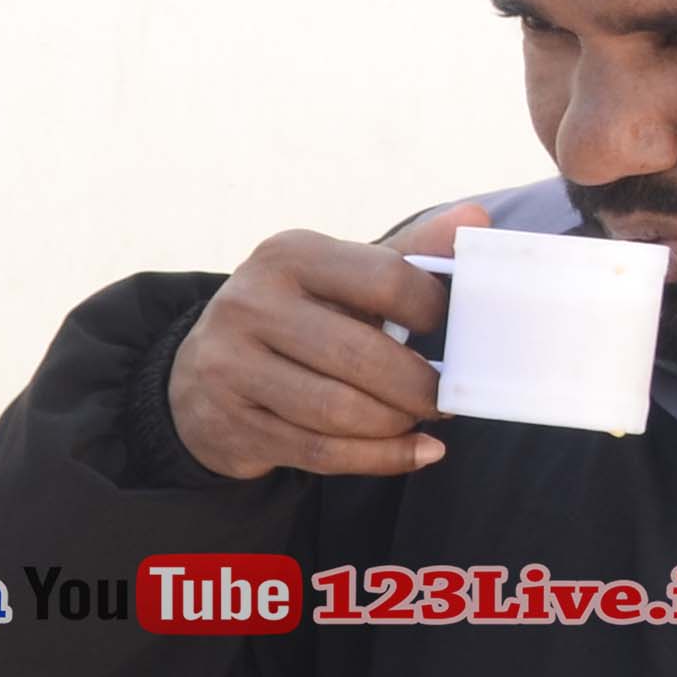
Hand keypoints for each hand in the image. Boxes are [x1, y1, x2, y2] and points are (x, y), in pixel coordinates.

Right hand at [165, 202, 491, 481]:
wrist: (201, 375)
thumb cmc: (294, 320)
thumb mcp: (339, 278)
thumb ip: (406, 253)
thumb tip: (475, 218)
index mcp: (287, 255)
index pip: (387, 280)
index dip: (435, 312)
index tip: (450, 333)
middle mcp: (249, 304)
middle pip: (363, 355)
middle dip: (420, 386)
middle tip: (444, 397)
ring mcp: (230, 366)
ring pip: (340, 411)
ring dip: (397, 423)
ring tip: (417, 419)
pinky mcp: (229, 423)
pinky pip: (321, 451)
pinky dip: (382, 458)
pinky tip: (416, 452)